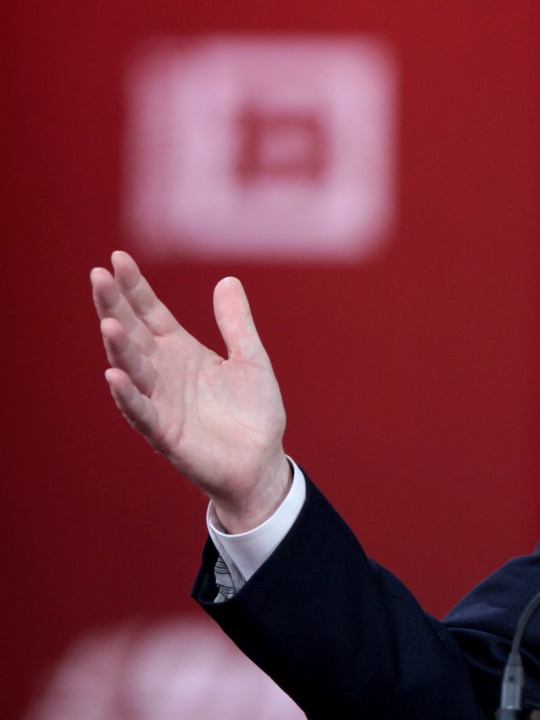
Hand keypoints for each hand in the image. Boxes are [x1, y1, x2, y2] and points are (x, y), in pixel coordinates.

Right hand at [91, 251, 289, 530]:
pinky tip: (115, 376)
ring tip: (108, 322)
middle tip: (97, 276)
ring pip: (132, 369)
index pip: (151, 313)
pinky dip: (128, 395)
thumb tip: (228, 280)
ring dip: (118, 348)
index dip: (135, 288)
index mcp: (181, 351)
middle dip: (114, 306)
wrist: (262, 461)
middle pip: (133, 333)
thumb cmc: (253, 412)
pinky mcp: (165, 432)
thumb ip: (237, 323)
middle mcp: (164, 372)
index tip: (118, 258)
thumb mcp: (251, 359)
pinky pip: (141, 411)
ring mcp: (160, 401)